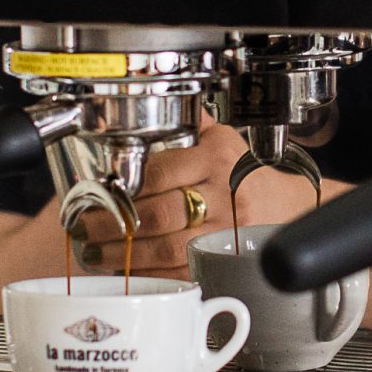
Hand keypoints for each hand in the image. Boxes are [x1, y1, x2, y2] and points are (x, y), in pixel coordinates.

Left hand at [70, 117, 319, 279]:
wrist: (287, 207)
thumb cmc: (247, 172)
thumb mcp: (223, 137)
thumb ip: (189, 121)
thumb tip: (152, 96)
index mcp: (216, 158)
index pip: (160, 172)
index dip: (123, 186)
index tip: (96, 192)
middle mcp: (222, 194)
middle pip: (159, 213)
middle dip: (114, 223)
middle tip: (84, 226)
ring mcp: (225, 231)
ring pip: (168, 247)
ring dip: (125, 254)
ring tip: (95, 252)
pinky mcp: (224, 259)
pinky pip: (182, 271)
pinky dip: (150, 274)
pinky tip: (126, 271)